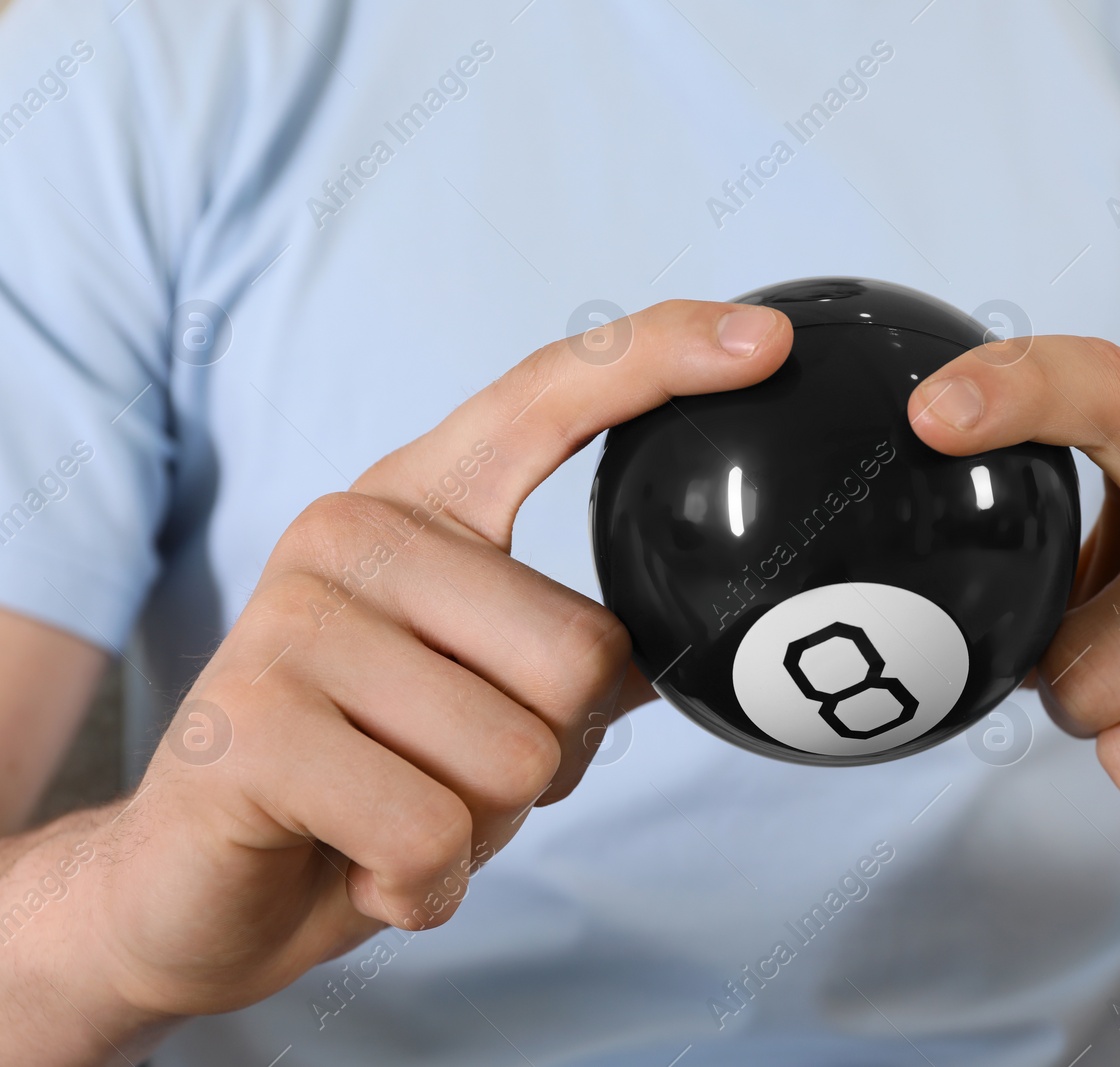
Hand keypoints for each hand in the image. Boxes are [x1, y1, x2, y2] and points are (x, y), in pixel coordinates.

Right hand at [76, 300, 790, 1018]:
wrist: (189, 887)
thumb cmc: (364, 781)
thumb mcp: (479, 696)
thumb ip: (568, 652)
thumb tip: (698, 637)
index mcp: (418, 507)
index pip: (548, 398)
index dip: (662, 358)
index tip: (766, 343)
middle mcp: (349, 532)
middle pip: (579, 655)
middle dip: (548, 756)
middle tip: (452, 774)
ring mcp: (291, 622)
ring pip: (516, 758)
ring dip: (481, 829)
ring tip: (399, 815)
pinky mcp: (248, 727)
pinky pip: (432, 836)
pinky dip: (422, 887)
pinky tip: (363, 871)